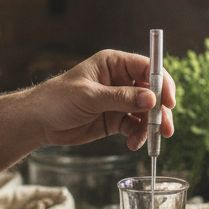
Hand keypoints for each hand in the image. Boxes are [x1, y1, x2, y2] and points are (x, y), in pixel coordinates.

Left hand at [33, 49, 175, 150]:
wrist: (39, 122)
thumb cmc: (58, 99)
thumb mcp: (89, 96)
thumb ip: (121, 98)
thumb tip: (151, 99)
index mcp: (114, 64)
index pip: (147, 68)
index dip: (161, 83)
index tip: (169, 101)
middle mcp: (121, 81)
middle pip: (152, 92)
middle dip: (160, 110)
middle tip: (166, 129)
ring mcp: (119, 101)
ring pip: (146, 112)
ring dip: (151, 127)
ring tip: (148, 141)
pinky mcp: (116, 119)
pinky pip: (135, 127)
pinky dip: (138, 136)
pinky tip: (133, 144)